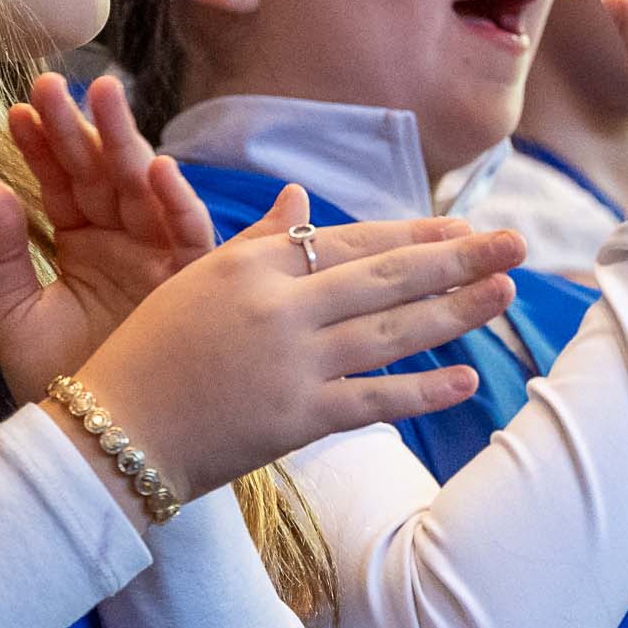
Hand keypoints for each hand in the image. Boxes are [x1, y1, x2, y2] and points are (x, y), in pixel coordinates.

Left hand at [0, 75, 214, 403]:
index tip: (16, 111)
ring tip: (103, 95)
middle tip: (55, 84)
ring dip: (126, 141)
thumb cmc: (56, 383)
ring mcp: (157, 255)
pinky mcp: (190, 282)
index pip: (57, 182)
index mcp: (80, 242)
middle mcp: (122, 240)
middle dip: (82, 126)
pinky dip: (178, 202)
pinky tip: (159, 169)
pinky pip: (188, 235)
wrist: (98, 443)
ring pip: (143, 185)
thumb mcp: (11, 317)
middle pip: (102, 171)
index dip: (39, 146)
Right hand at [66, 185, 528, 497]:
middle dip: (457, 258)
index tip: (462, 225)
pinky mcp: (297, 419)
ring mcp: (292, 363)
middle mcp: (279, 306)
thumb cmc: (148, 352)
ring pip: (392, 332)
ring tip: (506, 293)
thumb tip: (302, 195)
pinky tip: (469, 381)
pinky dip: (423, 392)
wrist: (112, 432)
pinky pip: (374, 401)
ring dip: (456, 312)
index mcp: (252, 263)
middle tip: (515, 243)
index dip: (412, 232)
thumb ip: (256, 239)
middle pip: (386, 276)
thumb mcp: (195, 278)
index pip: (350, 239)